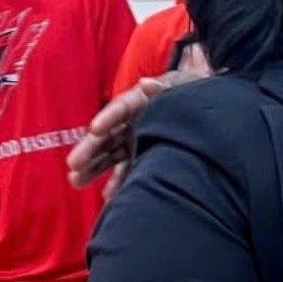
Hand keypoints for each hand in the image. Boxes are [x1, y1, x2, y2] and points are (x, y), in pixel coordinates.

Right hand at [68, 69, 198, 197]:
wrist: (209, 110)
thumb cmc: (193, 94)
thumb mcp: (182, 87)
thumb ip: (164, 88)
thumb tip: (146, 84)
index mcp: (141, 101)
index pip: (120, 108)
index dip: (107, 117)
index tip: (95, 129)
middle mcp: (133, 121)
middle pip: (108, 135)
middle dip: (89, 150)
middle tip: (73, 165)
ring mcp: (136, 139)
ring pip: (110, 154)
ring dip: (93, 168)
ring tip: (76, 182)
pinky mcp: (142, 155)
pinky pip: (128, 170)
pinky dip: (120, 183)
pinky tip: (108, 197)